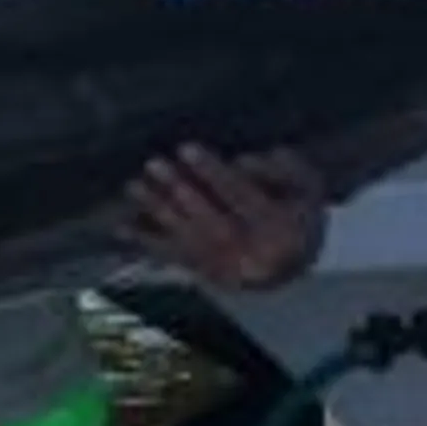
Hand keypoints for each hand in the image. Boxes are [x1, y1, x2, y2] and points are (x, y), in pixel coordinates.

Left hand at [123, 144, 327, 290]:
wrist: (297, 257)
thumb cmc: (298, 207)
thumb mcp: (305, 181)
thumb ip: (280, 168)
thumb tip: (241, 162)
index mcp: (285, 231)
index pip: (244, 199)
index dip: (214, 173)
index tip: (186, 148)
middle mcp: (257, 258)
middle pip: (214, 224)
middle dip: (181, 192)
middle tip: (154, 164)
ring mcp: (229, 272)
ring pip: (190, 242)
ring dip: (158, 212)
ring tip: (134, 186)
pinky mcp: (207, 277)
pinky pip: (174, 260)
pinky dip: (146, 243)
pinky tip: (121, 227)